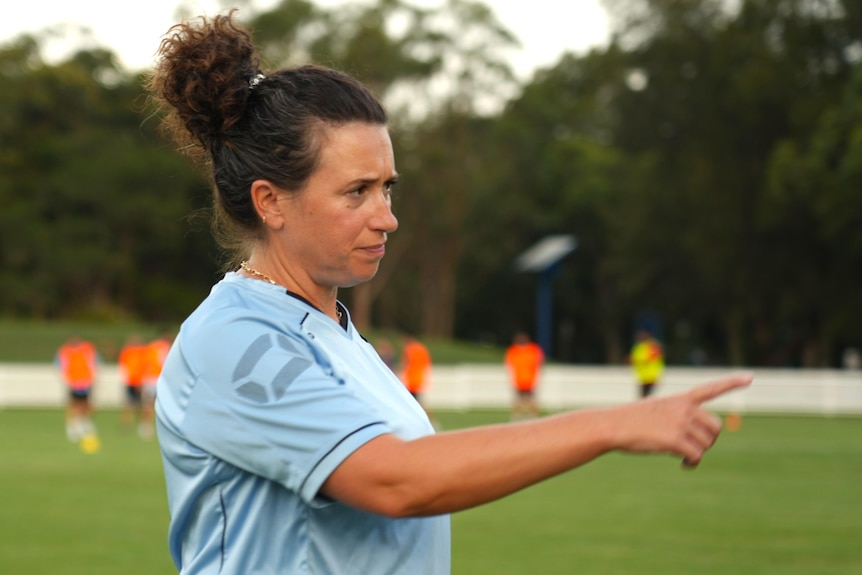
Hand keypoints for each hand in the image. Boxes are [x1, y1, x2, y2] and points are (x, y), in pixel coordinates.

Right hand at [613, 372, 751, 466]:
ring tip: (685, 457)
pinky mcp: (676, 440)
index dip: (731, 383)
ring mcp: (681, 423)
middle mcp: (684, 408)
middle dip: (708, 440)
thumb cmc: (629, 421)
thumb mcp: (655, 411)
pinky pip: (697, 455)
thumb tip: (693, 447)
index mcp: (680, 399)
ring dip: (698, 453)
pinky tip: (684, 465)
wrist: (613, 426)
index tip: (750, 377)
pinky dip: (693, 463)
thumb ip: (677, 419)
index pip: (710, 389)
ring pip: (707, 443)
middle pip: (715, 427)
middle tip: (693, 447)